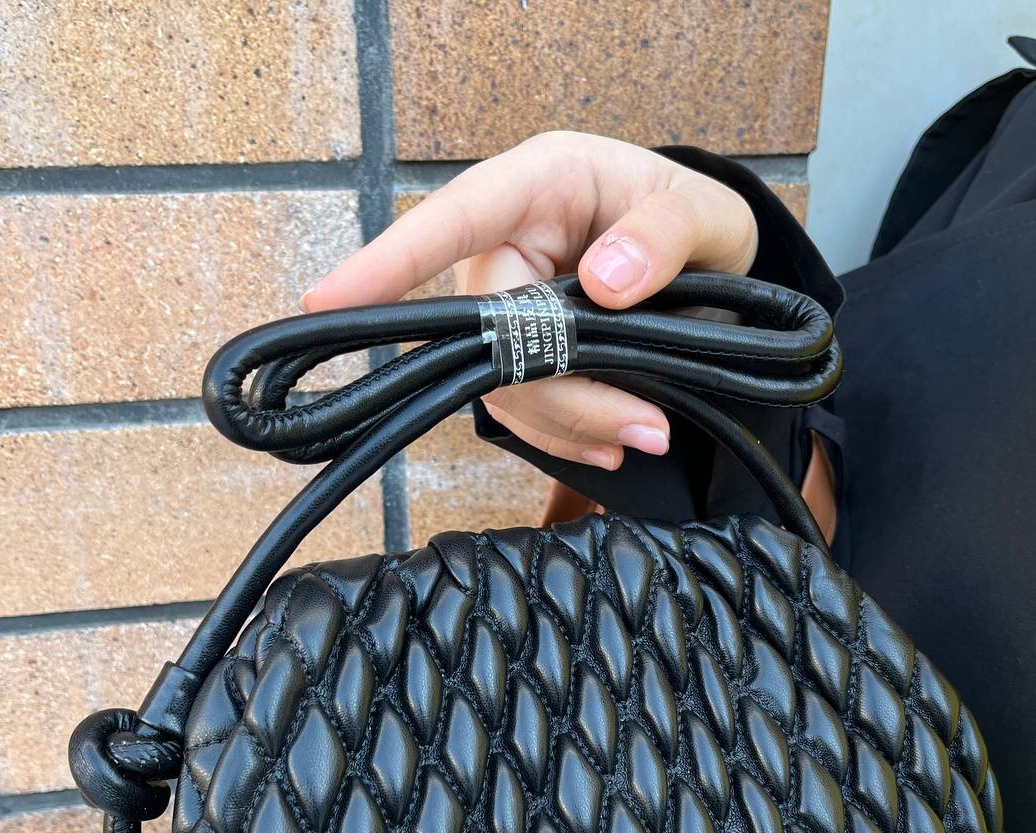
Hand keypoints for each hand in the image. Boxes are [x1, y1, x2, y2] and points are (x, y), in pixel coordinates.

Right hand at [300, 131, 757, 469]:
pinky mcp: (520, 353)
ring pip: (504, 383)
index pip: (452, 218)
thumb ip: (664, 236)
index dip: (389, 262)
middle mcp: (507, 245)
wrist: (707, 262)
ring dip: (572, 422)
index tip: (328, 301)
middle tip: (646, 429)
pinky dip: (567, 435)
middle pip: (488, 331)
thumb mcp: (704, 212)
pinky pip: (522, 407)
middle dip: (560, 391)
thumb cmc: (692, 218)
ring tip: (646, 436)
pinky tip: (610, 444)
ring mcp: (506, 303)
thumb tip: (608, 280)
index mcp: (538, 184)